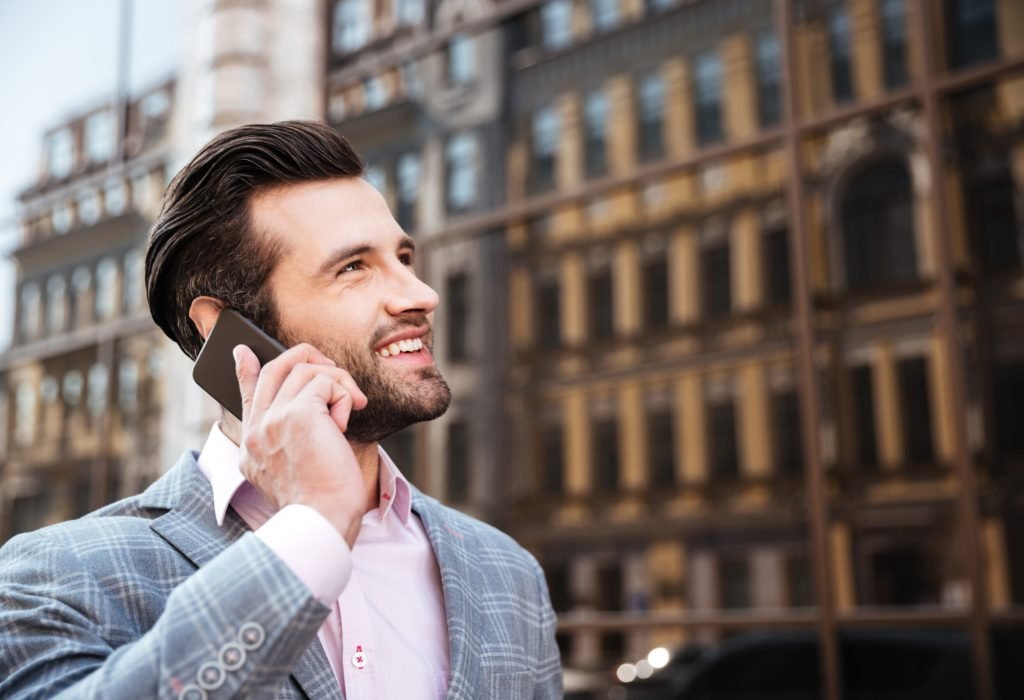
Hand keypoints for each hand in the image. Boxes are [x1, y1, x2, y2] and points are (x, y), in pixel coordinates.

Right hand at [233, 343, 368, 547]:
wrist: (322, 520)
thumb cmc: (320, 502)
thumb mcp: (294, 470)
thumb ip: (289, 439)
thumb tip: (307, 408)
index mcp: (251, 447)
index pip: (247, 396)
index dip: (247, 369)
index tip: (244, 352)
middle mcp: (256, 430)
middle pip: (276, 368)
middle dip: (310, 359)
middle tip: (335, 373)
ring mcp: (272, 419)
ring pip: (306, 370)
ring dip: (338, 383)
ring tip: (351, 408)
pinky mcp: (298, 414)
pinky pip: (326, 382)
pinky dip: (344, 395)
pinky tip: (344, 424)